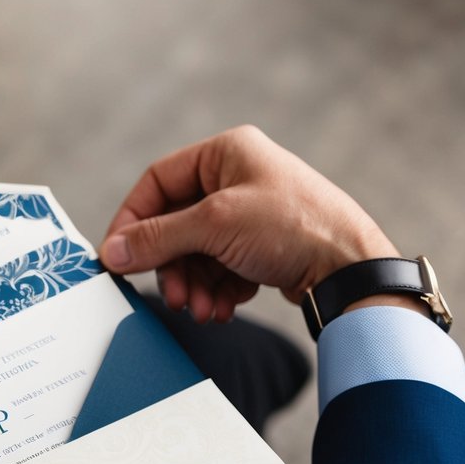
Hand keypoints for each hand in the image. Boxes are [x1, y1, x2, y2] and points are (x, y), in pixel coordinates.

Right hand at [99, 125, 400, 322]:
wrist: (353, 269)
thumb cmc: (294, 228)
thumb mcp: (215, 226)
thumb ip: (158, 238)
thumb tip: (112, 251)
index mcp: (225, 153)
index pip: (158, 181)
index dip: (133, 220)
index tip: (118, 256)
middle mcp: (237, 178)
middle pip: (176, 224)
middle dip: (172, 266)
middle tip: (172, 296)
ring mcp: (251, 214)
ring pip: (197, 252)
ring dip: (193, 285)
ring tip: (202, 309)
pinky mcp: (263, 246)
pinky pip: (221, 268)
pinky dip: (216, 290)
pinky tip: (223, 308)